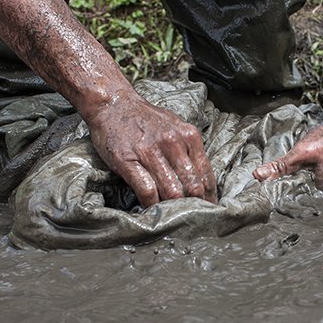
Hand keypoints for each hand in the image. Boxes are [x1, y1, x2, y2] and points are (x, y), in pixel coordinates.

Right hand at [86, 96, 216, 207]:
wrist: (113, 103)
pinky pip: (147, 191)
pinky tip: (152, 210)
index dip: (209, 198)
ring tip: (173, 218)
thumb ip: (190, 149)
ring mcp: (150, 152)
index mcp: (189, 136)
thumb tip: (203, 180)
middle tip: (192, 219)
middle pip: (193, 187)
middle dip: (194, 207)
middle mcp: (173, 143)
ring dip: (173, 209)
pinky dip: (152, 205)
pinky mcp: (128, 161)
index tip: (208, 210)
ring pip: (172, 192)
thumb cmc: (145, 119)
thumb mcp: (176, 127)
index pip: (206, 175)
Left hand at [253, 121, 322, 195]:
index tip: (293, 181)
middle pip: (314, 195)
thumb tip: (258, 177)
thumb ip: (280, 167)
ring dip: (317, 183)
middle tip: (311, 168)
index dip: (295, 191)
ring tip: (319, 167)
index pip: (304, 199)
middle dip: (307, 185)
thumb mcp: (302, 152)